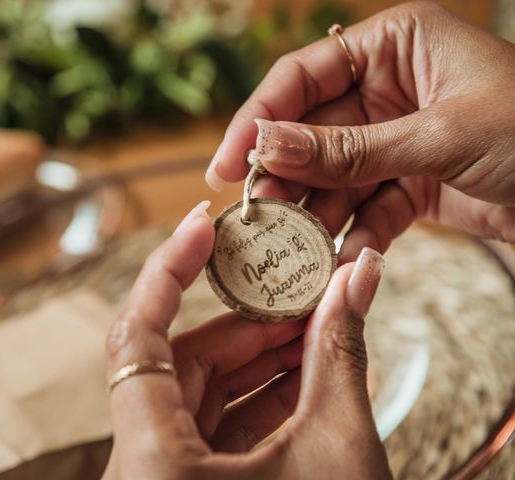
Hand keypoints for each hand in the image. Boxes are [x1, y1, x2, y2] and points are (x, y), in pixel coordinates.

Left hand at [103, 202, 390, 478]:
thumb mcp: (337, 447)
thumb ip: (340, 355)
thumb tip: (358, 277)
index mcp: (155, 462)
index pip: (136, 337)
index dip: (167, 270)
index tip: (199, 226)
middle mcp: (143, 469)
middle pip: (178, 362)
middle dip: (246, 326)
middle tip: (298, 295)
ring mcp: (162, 477)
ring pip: (198, 392)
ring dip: (258, 360)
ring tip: (312, 330)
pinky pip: (213, 425)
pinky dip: (258, 397)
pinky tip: (304, 373)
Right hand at [205, 1, 514, 262]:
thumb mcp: (440, 135)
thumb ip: (349, 147)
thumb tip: (266, 146)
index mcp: (393, 45)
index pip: (303, 77)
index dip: (259, 119)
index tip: (228, 164)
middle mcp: (386, 88)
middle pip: (310, 133)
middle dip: (283, 178)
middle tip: (255, 217)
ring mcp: (394, 139)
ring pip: (331, 177)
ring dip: (312, 215)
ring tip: (290, 251)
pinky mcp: (407, 183)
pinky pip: (364, 208)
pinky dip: (352, 237)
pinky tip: (339, 262)